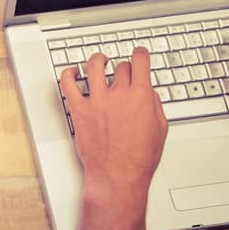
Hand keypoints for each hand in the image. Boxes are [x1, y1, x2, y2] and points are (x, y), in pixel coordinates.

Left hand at [60, 49, 167, 210]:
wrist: (118, 176)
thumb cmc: (138, 159)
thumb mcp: (160, 130)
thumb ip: (155, 106)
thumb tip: (149, 92)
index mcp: (141, 97)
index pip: (140, 62)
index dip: (140, 54)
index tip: (139, 53)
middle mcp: (118, 95)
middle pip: (120, 67)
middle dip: (124, 67)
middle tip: (123, 72)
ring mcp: (96, 101)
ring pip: (94, 66)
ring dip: (98, 60)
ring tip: (99, 62)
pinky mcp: (79, 110)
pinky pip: (68, 84)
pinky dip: (69, 74)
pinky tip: (73, 73)